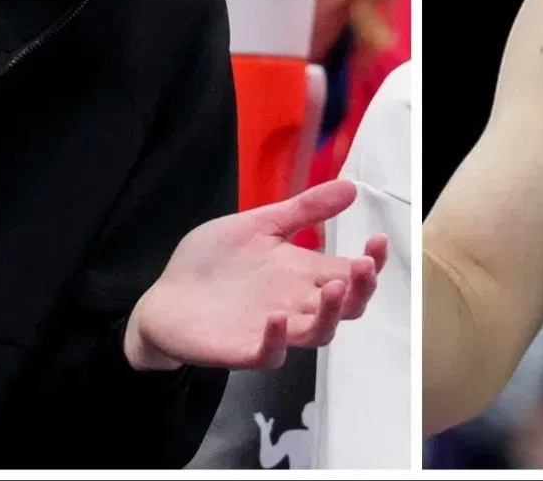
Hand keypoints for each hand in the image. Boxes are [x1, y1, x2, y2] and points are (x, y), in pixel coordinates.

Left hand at [124, 180, 390, 370]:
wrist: (166, 295)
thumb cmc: (213, 262)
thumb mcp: (259, 225)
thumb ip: (303, 211)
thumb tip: (351, 187)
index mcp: (302, 273)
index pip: (350, 272)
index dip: (371, 262)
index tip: (376, 240)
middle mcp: (296, 303)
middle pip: (346, 306)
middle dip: (362, 289)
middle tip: (364, 266)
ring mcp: (273, 329)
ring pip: (318, 333)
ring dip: (331, 314)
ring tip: (333, 289)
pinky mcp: (245, 349)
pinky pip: (271, 354)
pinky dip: (277, 339)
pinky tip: (276, 318)